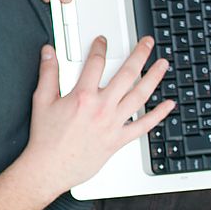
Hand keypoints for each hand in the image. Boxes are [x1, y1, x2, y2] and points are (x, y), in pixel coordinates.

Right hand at [19, 35, 175, 195]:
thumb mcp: (42, 100)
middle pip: (127, 74)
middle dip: (139, 55)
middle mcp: (102, 108)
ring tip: (162, 65)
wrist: (49, 167)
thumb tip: (49, 52)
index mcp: (82, 96)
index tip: (103, 41)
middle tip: (147, 43)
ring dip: (154, 78)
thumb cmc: (45, 138)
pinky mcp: (118, 140)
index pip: (96, 63)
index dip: (100, 48)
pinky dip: (158, 115)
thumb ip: (48, 73)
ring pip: (140, 95)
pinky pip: (143, 125)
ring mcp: (113, 124)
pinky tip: (168, 105)